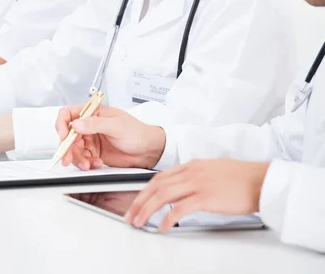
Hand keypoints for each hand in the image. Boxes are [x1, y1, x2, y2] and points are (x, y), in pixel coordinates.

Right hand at [56, 105, 165, 170]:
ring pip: (73, 149)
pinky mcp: (94, 153)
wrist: (148, 150)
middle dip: (67, 147)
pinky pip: (82, 159)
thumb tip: (76, 123)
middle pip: (68, 135)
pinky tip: (96, 164)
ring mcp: (91, 140)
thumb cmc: (137, 132)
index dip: (62, 124)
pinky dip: (86, 163)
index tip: (63, 136)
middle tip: (68, 158)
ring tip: (87, 164)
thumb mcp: (116, 126)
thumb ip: (95, 124)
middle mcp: (90, 125)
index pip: (69, 114)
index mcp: (94, 113)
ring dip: (77, 158)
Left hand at [125, 158, 270, 231]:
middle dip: (140, 201)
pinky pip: (180, 208)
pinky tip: (162, 226)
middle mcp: (192, 171)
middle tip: (131, 214)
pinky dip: (167, 218)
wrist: (260, 180)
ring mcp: (198, 183)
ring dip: (147, 209)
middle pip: (157, 185)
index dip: (145, 190)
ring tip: (139, 221)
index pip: (161, 177)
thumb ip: (196, 176)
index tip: (137, 201)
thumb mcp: (213, 170)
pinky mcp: (206, 197)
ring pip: (163, 195)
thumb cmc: (241, 178)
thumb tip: (183, 188)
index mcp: (192, 164)